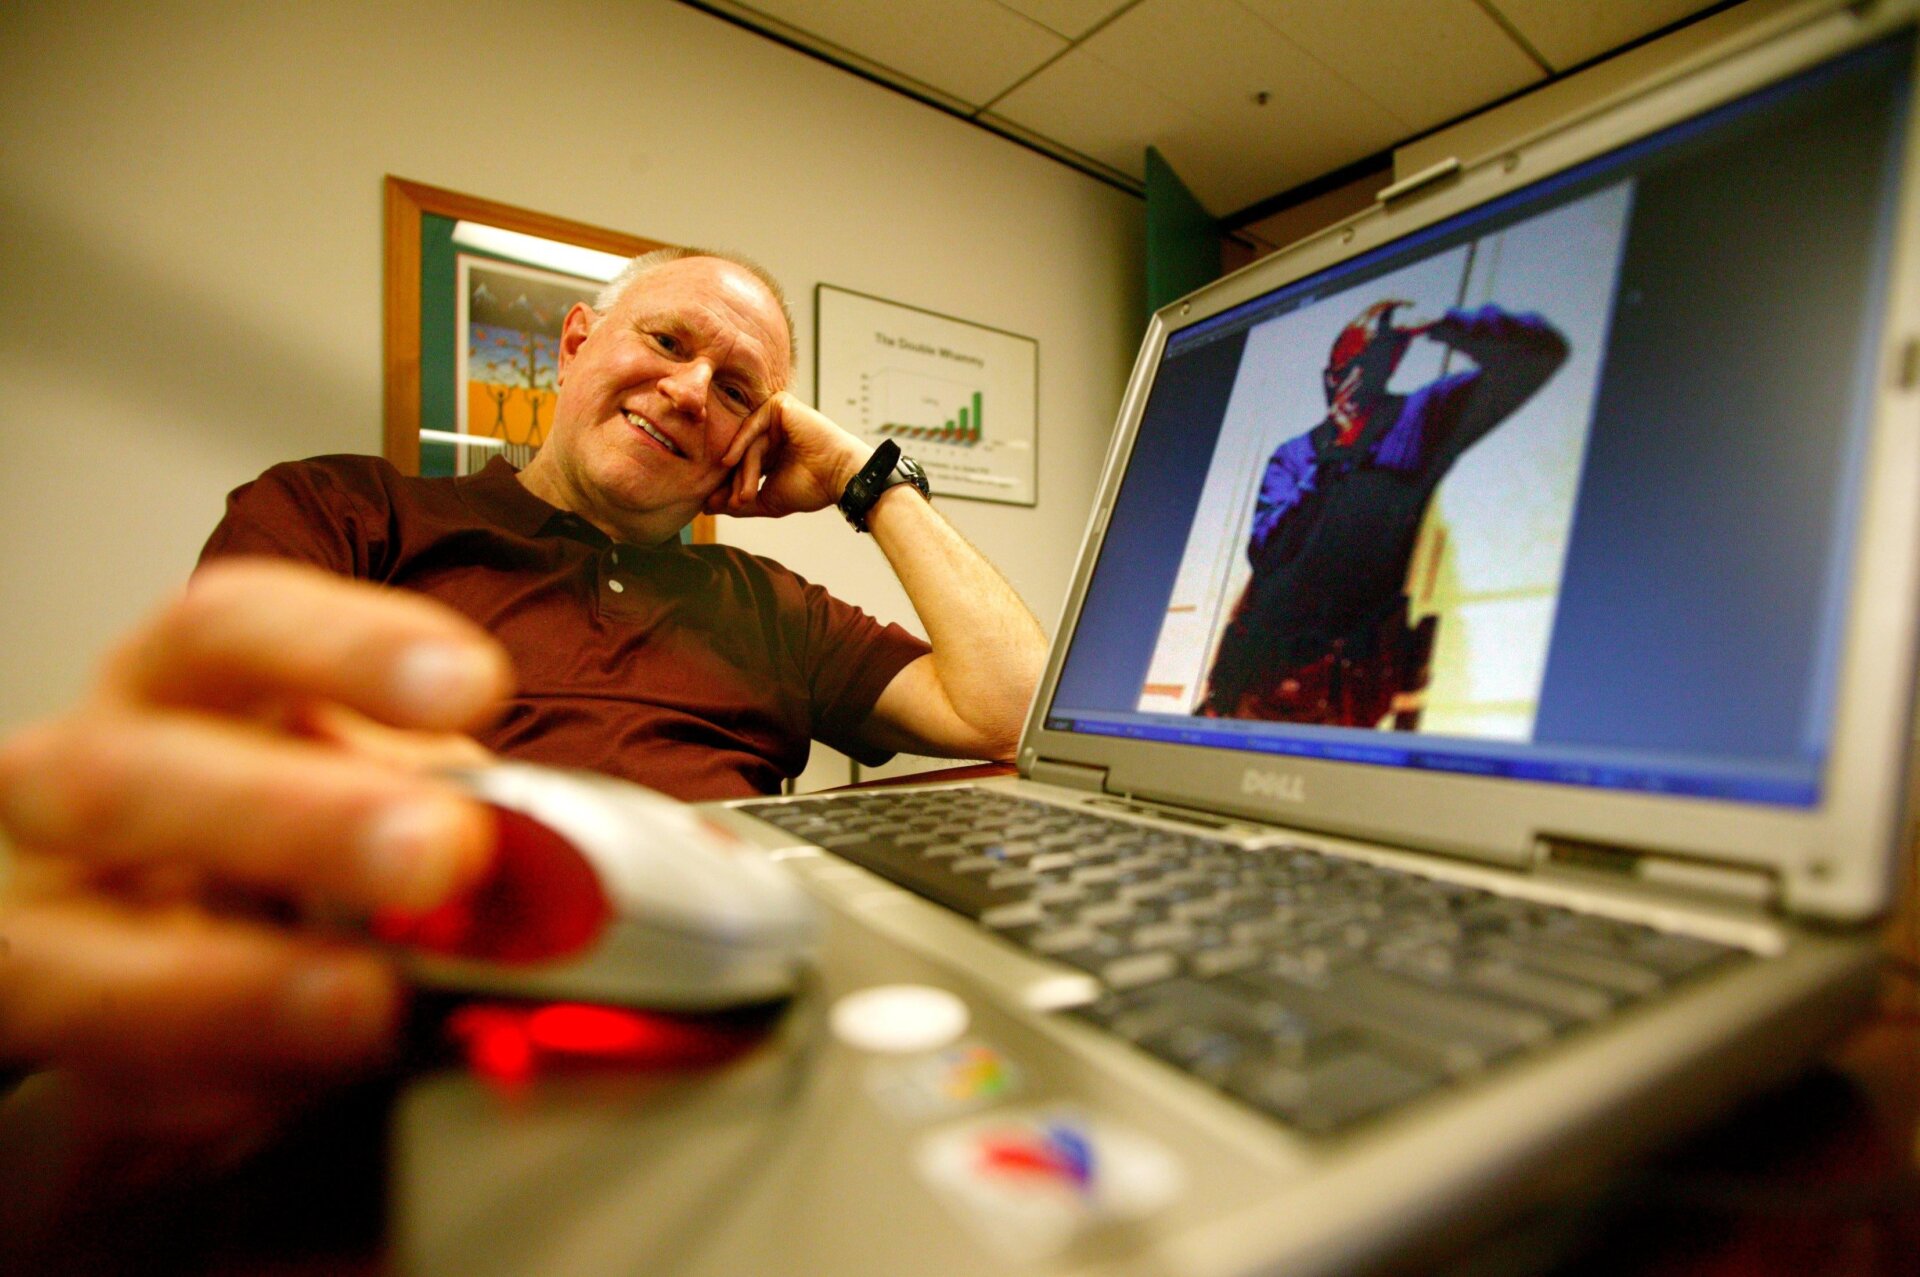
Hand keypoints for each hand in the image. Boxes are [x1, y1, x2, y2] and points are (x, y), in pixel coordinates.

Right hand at [0, 559, 509, 1180]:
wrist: (187, 967)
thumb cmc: (296, 841)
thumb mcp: (377, 791)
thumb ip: (448, 810)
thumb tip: (566, 864)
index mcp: (185, 686)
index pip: (238, 628)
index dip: (349, 649)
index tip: (474, 684)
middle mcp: (89, 776)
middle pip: (145, 775)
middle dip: (297, 817)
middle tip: (439, 853)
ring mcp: (48, 913)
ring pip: (80, 949)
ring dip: (238, 984)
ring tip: (366, 1003)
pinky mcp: (49, 1028)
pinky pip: (106, 1074)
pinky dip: (211, 1082)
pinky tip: (293, 1087)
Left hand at [703, 391, 872, 519]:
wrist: (840, 477)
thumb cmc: (812, 488)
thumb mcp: (768, 500)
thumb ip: (738, 502)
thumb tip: (706, 507)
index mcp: (771, 450)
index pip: (741, 464)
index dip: (729, 485)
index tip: (716, 505)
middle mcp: (772, 431)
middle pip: (741, 453)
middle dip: (734, 481)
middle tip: (735, 503)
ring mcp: (776, 416)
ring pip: (746, 443)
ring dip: (742, 470)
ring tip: (745, 494)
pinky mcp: (780, 405)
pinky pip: (752, 423)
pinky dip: (740, 443)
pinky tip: (729, 462)